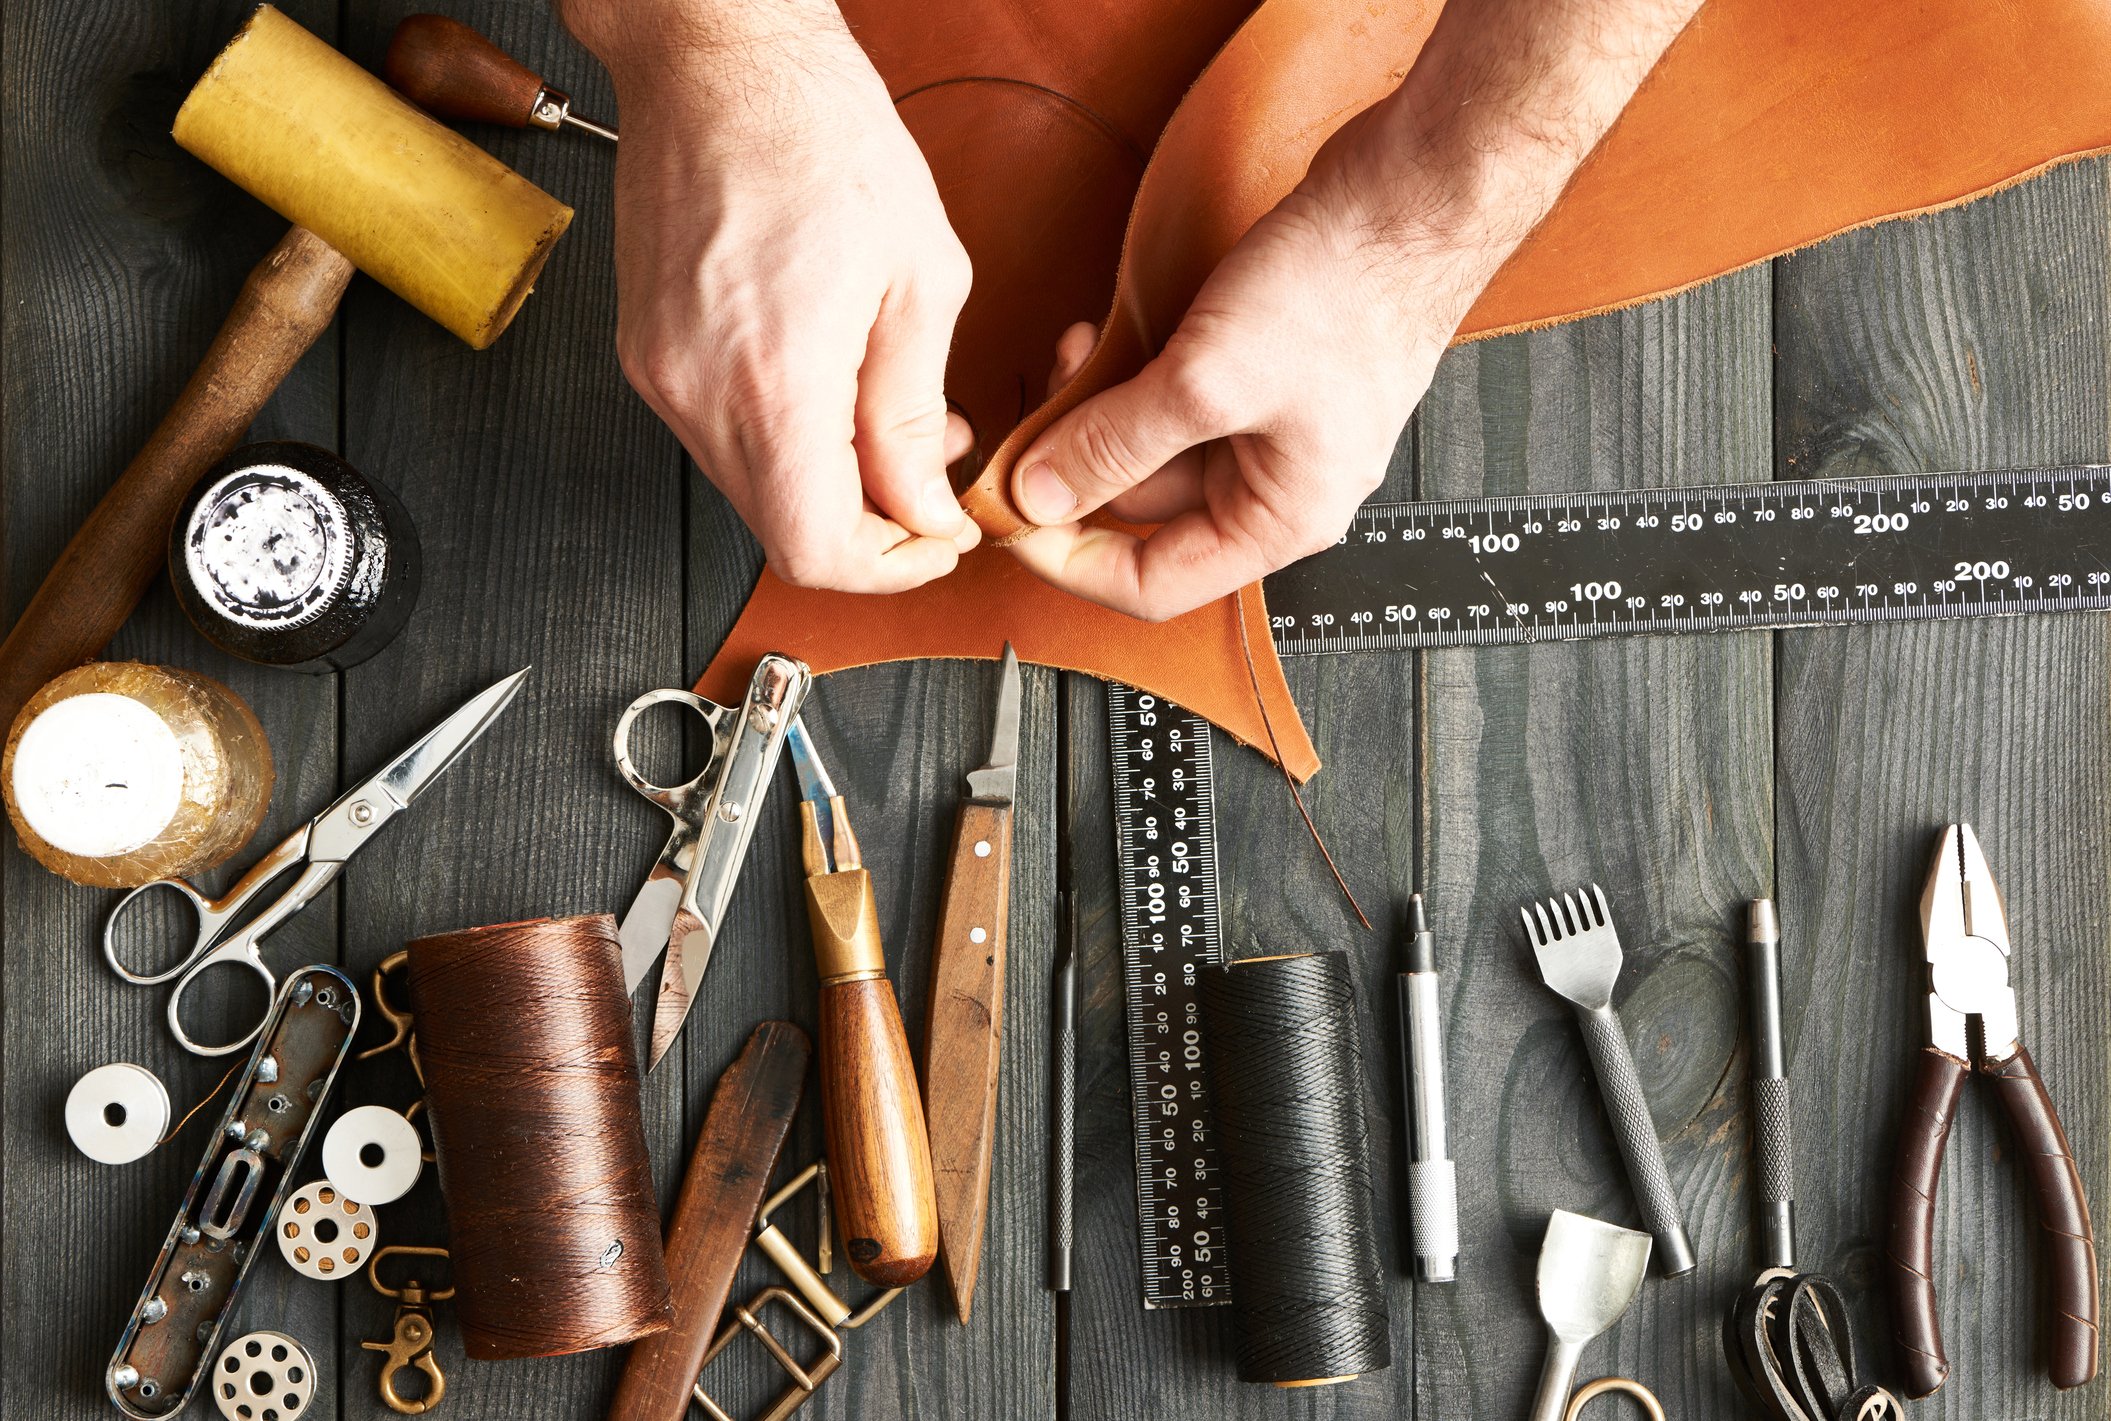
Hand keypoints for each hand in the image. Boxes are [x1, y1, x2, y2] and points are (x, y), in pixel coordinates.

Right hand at [576, 7, 978, 591]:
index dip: (889, 569)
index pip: (816, 550)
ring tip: (897, 427)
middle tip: (931, 492)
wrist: (717, 54)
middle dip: (870, 530)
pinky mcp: (648, 355)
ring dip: (831, 487)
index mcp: (773, 380)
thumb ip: (916, 413)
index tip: (936, 543)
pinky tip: (836, 394)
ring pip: (752, 492)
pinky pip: (722, 439)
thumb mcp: (921, 276)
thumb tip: (922, 505)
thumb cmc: (818, 131)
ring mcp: (660, 376)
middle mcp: (697, 391)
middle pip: (781, 532)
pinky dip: (787, 444)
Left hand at [1005, 126, 1463, 620]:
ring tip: (1072, 356)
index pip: (1153, 585)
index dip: (1070, 562)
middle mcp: (1276, 487)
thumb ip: (1113, 447)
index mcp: (1279, 521)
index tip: (1010, 523)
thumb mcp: (1206, 382)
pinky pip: (1171, 401)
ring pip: (1150, 449)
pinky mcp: (1261, 376)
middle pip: (1142, 512)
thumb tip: (1038, 497)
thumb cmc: (1344, 292)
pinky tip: (1103, 339)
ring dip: (1095, 412)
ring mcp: (1271, 431)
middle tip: (1028, 417)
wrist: (1410, 198)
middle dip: (1075, 465)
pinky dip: (1128, 379)